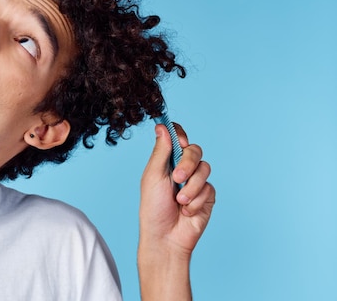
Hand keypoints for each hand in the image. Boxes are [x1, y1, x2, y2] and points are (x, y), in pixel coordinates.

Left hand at [137, 123, 215, 299]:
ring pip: (205, 168)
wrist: (165, 237)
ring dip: (191, 187)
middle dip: (187, 163)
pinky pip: (209, 188)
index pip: (177, 137)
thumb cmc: (153, 208)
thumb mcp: (153, 176)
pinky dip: (196, 200)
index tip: (180, 141)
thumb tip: (161, 126)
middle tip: (177, 178)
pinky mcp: (207, 196)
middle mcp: (182, 168)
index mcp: (166, 160)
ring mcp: (196, 182)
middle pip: (195, 150)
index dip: (181, 134)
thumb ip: (160, 151)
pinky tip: (186, 211)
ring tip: (179, 202)